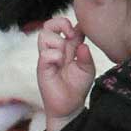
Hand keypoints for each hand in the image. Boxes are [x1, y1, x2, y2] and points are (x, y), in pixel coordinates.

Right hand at [36, 16, 94, 130]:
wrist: (69, 106)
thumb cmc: (77, 87)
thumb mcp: (87, 70)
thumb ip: (86, 56)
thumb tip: (83, 44)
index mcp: (68, 47)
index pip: (65, 25)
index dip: (72, 24)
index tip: (81, 31)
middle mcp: (56, 49)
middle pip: (49, 24)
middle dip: (60, 24)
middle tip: (71, 35)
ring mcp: (47, 57)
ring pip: (44, 35)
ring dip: (57, 42)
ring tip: (65, 56)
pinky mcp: (42, 67)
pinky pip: (44, 54)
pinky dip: (54, 56)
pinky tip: (60, 64)